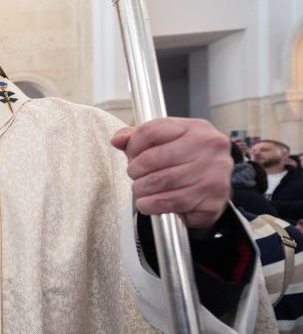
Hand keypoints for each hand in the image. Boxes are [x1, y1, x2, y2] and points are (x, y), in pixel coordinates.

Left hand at [111, 118, 231, 230]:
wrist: (216, 185)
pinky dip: (151, 205)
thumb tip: (117, 139)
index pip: (150, 131)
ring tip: (141, 190)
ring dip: (141, 190)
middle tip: (135, 176)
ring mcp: (214, 174)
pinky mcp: (212, 199)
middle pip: (151, 159)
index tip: (131, 155)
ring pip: (159, 182)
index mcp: (195, 128)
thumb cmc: (188, 160)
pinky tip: (148, 203)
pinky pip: (170, 203)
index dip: (132, 145)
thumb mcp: (167, 142)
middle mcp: (209, 148)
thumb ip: (140, 138)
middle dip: (135, 171)